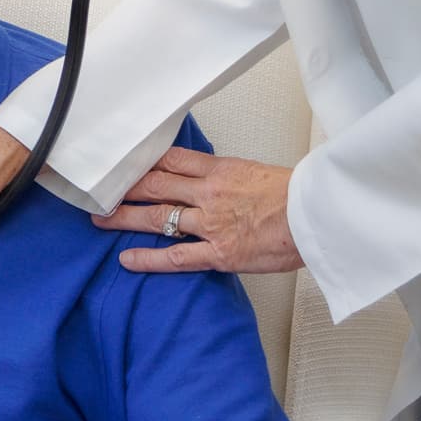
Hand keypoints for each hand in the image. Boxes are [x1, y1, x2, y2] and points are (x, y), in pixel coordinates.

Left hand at [94, 145, 304, 275]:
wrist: (320, 216)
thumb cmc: (297, 196)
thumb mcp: (258, 173)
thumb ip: (230, 177)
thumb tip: (212, 180)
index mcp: (221, 171)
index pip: (171, 160)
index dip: (143, 163)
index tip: (124, 165)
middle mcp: (210, 194)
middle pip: (156, 185)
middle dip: (125, 188)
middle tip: (101, 190)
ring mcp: (212, 224)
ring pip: (158, 217)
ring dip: (126, 218)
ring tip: (101, 219)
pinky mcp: (220, 253)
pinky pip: (177, 257)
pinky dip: (149, 259)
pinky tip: (128, 259)